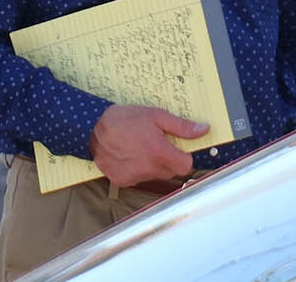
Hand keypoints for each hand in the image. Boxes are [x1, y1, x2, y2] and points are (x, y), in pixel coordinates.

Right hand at [89, 104, 208, 188]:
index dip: (184, 156)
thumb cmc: (124, 119)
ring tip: (141, 148)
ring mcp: (135, 177)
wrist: (92, 128)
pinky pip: (139, 178)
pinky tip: (130, 156)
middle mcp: (148, 169)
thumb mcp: (155, 116)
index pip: (186, 166)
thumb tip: (203, 130)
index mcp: (159, 153)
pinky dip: (138, 170)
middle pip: (171, 171)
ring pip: (155, 175)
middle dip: (169, 159)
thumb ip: (181, 126)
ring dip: (153, 165)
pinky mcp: (123, 181)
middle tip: (157, 144)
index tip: (178, 148)